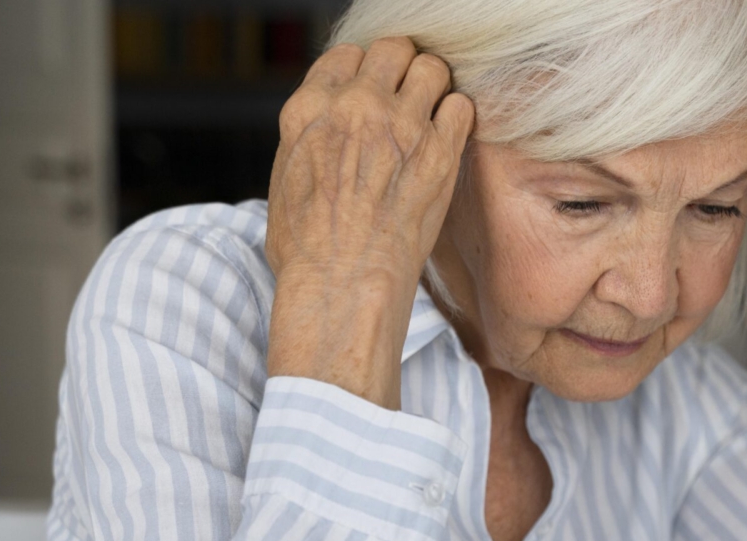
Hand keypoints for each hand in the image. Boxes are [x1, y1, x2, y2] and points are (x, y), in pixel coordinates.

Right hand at [264, 36, 473, 408]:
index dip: (363, 73)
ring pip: (432, 68)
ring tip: (432, 117)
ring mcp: (399, 125)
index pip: (346, 55)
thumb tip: (324, 133)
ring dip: (434, 88)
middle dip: (402, 69)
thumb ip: (308, 141)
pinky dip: (457, 118)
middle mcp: (354, 106)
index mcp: (309, 111)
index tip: (373, 94)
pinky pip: (461, 106)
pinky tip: (448, 142)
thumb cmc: (308, 252)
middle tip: (408, 99)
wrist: (342, 285)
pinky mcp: (438, 152)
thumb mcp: (285, 183)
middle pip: (392, 50)